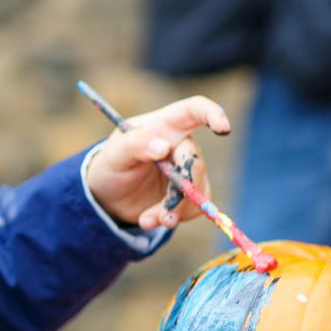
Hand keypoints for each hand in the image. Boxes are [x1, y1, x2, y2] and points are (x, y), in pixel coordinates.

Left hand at [85, 95, 229, 229]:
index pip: (193, 110)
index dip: (212, 113)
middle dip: (182, 190)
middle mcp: (179, 145)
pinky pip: (194, 208)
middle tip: (162, 211)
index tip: (223, 129)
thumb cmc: (110, 165)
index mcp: (163, 125)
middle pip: (196, 163)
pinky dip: (172, 218)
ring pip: (198, 190)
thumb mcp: (114, 155)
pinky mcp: (188, 193)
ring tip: (147, 220)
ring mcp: (186, 169)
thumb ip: (135, 145)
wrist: (107, 196)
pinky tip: (150, 220)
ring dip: (174, 210)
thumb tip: (162, 146)